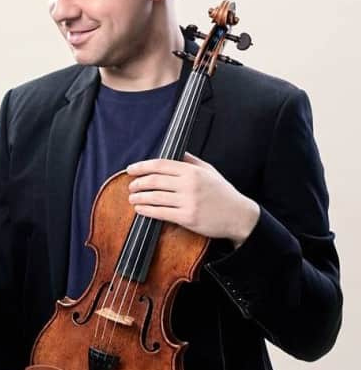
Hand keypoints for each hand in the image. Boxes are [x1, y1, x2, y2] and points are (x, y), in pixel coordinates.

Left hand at [126, 153, 259, 247]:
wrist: (239, 216)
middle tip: (131, 185)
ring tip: (132, 197)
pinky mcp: (188, 218)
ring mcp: (189, 201)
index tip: (131, 169)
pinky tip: (140, 209)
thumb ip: (190, 160)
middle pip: (154, 180)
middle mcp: (189, 184)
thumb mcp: (209, 170)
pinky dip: (147, 210)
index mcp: (192, 171)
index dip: (142, 166)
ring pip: (155, 197)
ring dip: (139, 197)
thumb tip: (175, 151)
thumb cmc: (222, 193)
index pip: (160, 165)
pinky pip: (161, 213)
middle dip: (138, 183)